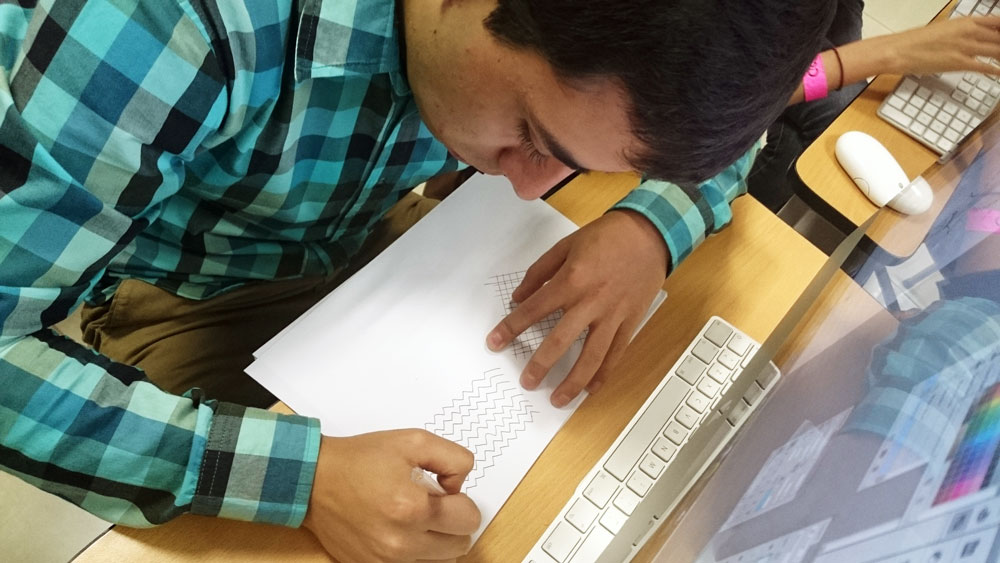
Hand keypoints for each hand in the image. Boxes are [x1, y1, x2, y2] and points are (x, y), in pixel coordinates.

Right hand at [302, 430, 480, 561]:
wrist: (314, 480)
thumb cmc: (359, 460)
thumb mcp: (414, 441)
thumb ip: (453, 459)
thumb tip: (460, 486)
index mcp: (413, 509)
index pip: (469, 519)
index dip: (461, 501)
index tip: (443, 492)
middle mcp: (400, 542)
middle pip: (459, 545)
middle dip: (453, 523)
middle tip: (431, 505)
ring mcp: (385, 561)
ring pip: (440, 562)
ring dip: (436, 542)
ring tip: (417, 521)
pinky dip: (415, 554)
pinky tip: (402, 534)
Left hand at [486, 210, 667, 406]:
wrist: (650, 233)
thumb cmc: (607, 236)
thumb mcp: (566, 246)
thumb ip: (540, 272)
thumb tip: (519, 296)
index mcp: (572, 280)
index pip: (533, 310)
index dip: (511, 328)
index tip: (494, 342)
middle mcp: (591, 302)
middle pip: (560, 341)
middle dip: (540, 365)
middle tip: (527, 382)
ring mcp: (612, 315)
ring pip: (591, 356)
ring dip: (573, 381)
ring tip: (557, 399)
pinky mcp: (630, 321)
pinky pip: (616, 353)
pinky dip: (603, 373)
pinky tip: (590, 389)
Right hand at [881, 16, 999, 75]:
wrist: (900, 50)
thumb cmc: (916, 41)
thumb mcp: (944, 29)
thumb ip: (962, 32)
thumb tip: (971, 37)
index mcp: (966, 21)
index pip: (998, 21)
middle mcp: (969, 31)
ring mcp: (966, 47)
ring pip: (997, 51)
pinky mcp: (960, 62)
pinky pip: (985, 67)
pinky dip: (996, 70)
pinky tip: (999, 73)